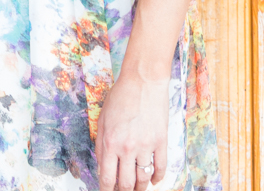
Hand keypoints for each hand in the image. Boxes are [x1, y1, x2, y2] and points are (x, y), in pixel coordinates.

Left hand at [96, 72, 169, 190]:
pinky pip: (161, 168)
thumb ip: (101, 145)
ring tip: (137, 189)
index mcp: (110, 143)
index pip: (107, 178)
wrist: (143, 83)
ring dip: (140, 188)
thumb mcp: (103, 120)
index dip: (107, 190)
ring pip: (144, 179)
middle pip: (126, 183)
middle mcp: (127, 148)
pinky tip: (154, 182)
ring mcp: (146, 147)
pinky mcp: (161, 142)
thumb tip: (103, 167)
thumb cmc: (120, 98)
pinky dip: (158, 178)